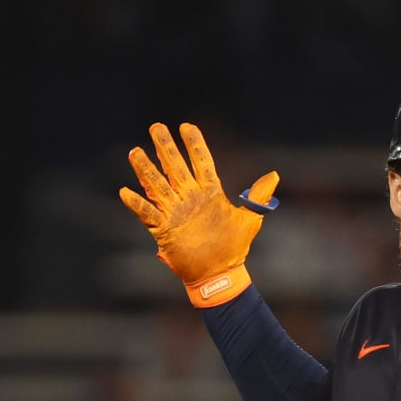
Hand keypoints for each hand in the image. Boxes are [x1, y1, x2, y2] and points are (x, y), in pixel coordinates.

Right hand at [119, 122, 278, 306]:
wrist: (220, 275)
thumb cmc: (234, 248)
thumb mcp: (249, 221)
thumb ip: (258, 197)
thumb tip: (274, 174)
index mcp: (209, 193)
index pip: (201, 162)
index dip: (194, 145)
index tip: (186, 126)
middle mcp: (189, 198)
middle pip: (175, 167)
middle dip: (166, 148)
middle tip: (156, 127)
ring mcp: (175, 212)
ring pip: (157, 185)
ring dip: (146, 169)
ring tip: (135, 151)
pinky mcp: (164, 230)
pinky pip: (147, 214)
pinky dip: (136, 204)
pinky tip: (125, 191)